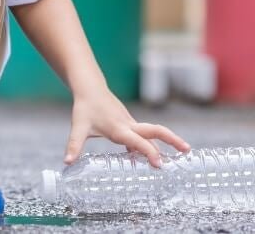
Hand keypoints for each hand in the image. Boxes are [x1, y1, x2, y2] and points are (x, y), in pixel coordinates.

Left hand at [65, 86, 189, 167]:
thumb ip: (74, 145)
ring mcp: (131, 123)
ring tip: (181, 154)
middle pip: (156, 131)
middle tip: (187, 150)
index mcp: (119, 129)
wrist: (90, 88)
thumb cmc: (85, 108)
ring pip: (153, 132)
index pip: (138, 142)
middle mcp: (129, 125)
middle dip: (172, 140)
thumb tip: (67, 162)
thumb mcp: (78, 127)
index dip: (149, 153)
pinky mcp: (129, 124)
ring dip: (167, 141)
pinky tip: (154, 156)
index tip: (159, 164)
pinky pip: (144, 135)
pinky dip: (153, 143)